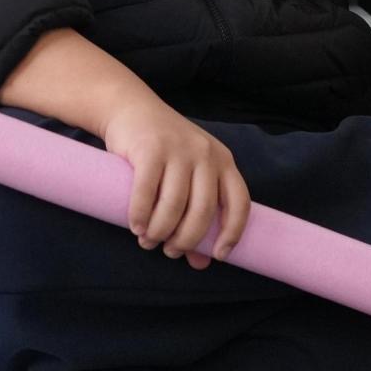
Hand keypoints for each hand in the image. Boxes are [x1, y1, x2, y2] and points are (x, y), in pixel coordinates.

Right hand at [99, 96, 250, 268]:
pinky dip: (141, 215)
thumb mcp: (186, 176)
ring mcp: (178, 149)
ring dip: (160, 231)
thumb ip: (195, 215)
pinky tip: (136, 227)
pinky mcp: (150, 148)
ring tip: (148, 241)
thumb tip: (200, 263)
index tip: (219, 255)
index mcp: (222, 161)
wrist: (131, 107)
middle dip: (186, 239)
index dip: (233, 232)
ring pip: (175, 204)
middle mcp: (205, 154)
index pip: (239, 202)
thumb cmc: (163, 150)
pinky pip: (147, 191)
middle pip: (203, 209)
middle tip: (170, 251)